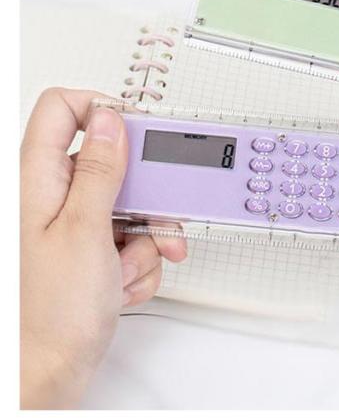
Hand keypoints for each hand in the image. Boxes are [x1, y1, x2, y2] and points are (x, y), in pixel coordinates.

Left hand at [20, 89, 187, 408]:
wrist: (47, 375)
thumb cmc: (49, 315)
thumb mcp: (85, 230)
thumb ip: (100, 169)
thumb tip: (109, 118)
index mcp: (38, 178)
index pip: (62, 109)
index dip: (101, 109)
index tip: (134, 130)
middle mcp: (53, 196)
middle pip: (112, 162)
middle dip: (143, 195)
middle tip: (155, 217)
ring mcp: (73, 223)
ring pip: (128, 203)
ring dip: (143, 239)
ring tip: (127, 268)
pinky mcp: (91, 247)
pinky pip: (129, 236)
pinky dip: (136, 260)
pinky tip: (119, 284)